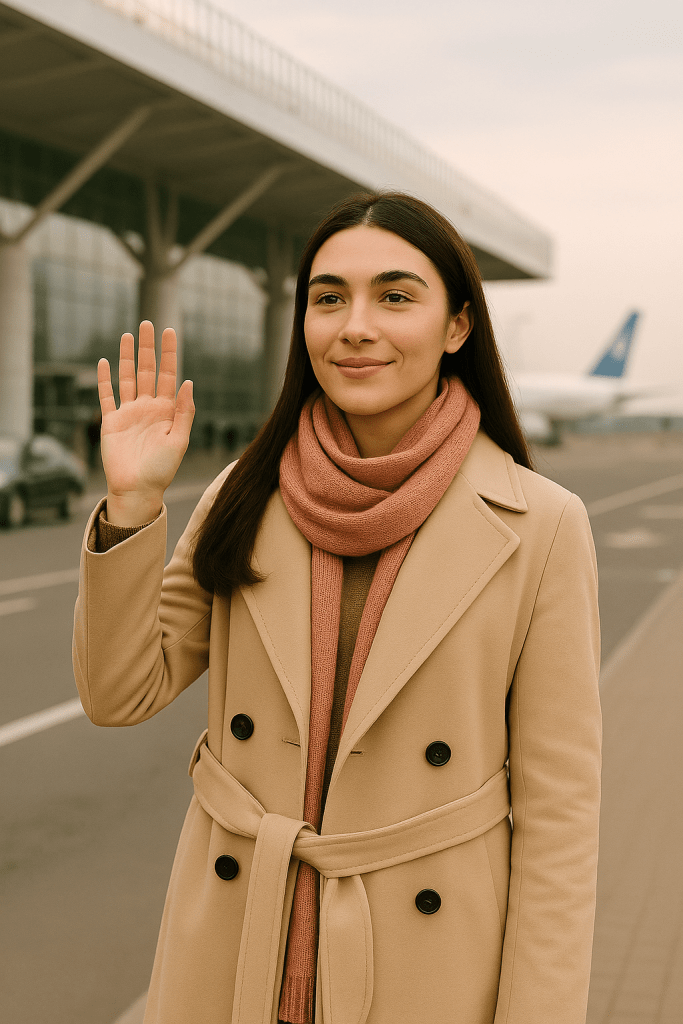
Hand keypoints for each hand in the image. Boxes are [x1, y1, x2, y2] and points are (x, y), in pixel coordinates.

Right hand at [98, 321, 194, 526]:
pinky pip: (107, 397)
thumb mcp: (179, 441)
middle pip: (147, 371)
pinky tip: (104, 363)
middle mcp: (148, 408)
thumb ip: (184, 412)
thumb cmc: (162, 470)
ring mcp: (129, 414)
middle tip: (147, 324)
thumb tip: (189, 382)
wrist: (138, 490)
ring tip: (128, 336)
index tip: (169, 332)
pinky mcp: (111, 422)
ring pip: (127, 378)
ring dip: (126, 357)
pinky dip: (104, 380)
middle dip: (148, 348)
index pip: (169, 375)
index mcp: (167, 411)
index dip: (169, 354)